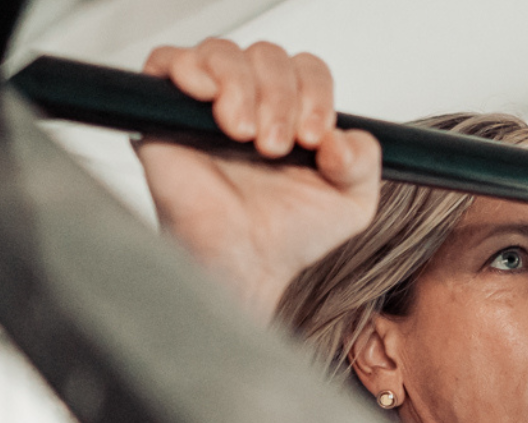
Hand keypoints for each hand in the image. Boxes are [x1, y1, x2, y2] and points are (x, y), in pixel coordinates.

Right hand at [136, 39, 380, 317]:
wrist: (243, 264)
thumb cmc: (286, 234)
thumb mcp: (351, 200)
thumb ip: (364, 160)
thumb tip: (342, 138)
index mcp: (292, 112)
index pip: (307, 68)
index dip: (315, 93)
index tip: (313, 135)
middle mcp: (250, 102)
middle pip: (267, 55)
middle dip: (279, 97)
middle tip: (275, 146)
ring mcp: (206, 105)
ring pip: (223, 52)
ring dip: (241, 88)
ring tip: (244, 135)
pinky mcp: (163, 113)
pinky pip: (168, 62)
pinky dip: (191, 70)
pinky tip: (210, 102)